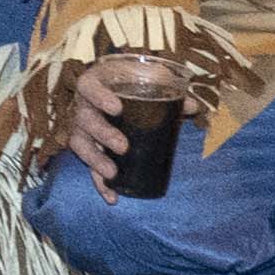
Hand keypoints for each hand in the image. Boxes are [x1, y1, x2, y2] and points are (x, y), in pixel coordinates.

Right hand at [57, 49, 183, 183]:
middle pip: (85, 120)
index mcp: (93, 83)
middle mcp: (82, 106)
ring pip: (80, 144)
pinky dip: (99, 184)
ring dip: (95, 160)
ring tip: (112, 173)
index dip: (99, 97)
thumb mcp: (143, 77)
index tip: (117, 108)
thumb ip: (167, 88)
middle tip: (123, 146)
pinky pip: (89, 167)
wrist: (113, 86)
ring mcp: (82, 128)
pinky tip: (113, 197)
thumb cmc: (127, 80)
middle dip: (103, 134)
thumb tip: (193, 106)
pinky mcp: (88, 148)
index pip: (88, 87)